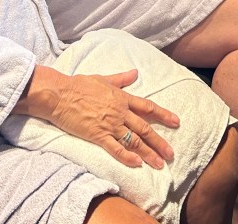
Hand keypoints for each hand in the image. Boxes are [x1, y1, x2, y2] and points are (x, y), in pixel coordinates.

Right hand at [20, 68, 178, 168]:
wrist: (60, 94)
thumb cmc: (79, 85)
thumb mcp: (103, 78)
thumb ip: (121, 79)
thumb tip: (135, 73)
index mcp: (121, 98)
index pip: (147, 107)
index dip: (163, 115)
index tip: (176, 122)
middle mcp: (119, 112)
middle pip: (144, 128)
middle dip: (159, 142)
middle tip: (171, 154)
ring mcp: (109, 124)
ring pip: (133, 140)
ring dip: (148, 153)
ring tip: (159, 164)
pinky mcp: (97, 135)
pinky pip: (115, 148)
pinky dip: (127, 157)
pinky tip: (137, 164)